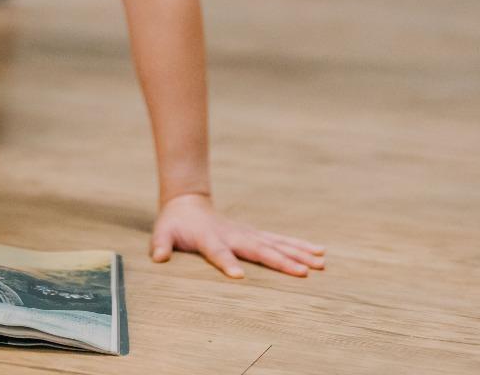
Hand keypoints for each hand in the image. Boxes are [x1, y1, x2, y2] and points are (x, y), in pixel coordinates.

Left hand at [150, 193, 324, 279]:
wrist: (187, 202)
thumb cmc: (175, 222)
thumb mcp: (162, 232)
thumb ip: (161, 244)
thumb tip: (158, 257)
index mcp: (210, 238)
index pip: (218, 252)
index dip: (226, 262)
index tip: (238, 276)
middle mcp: (233, 235)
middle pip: (258, 249)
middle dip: (280, 261)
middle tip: (303, 273)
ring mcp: (246, 234)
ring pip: (276, 244)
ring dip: (298, 253)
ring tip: (321, 263)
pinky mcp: (254, 235)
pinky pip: (279, 241)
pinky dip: (299, 246)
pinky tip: (319, 253)